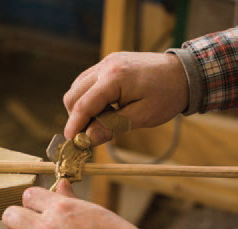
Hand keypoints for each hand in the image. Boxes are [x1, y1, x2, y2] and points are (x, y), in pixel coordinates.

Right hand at [63, 52, 188, 145]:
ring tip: (100, 121)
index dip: (74, 126)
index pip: (83, 105)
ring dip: (81, 108)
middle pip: (73, 95)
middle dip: (76, 117)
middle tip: (88, 134)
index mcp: (114, 78)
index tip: (70, 142)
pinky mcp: (108, 63)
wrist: (183, 73)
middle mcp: (105, 66)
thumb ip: (112, 126)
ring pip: (77, 88)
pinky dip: (88, 98)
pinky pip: (87, 82)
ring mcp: (105, 62)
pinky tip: (104, 109)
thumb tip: (88, 139)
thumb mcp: (141, 116)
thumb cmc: (166, 96)